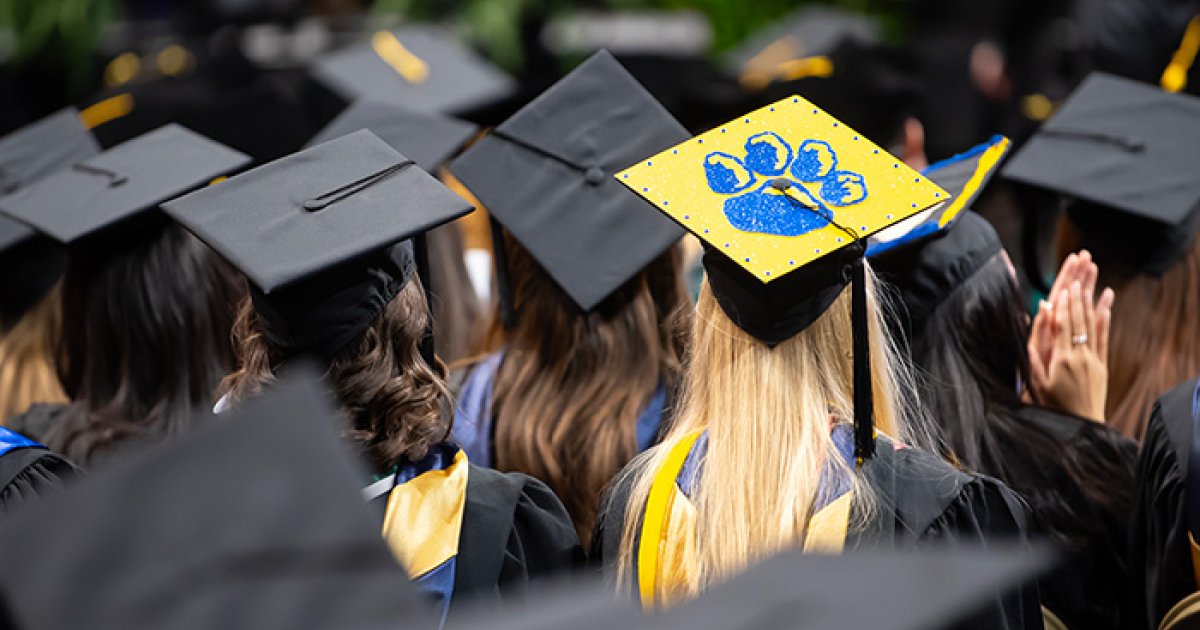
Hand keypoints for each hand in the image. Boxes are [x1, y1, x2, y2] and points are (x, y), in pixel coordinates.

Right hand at [1028, 275, 1114, 422]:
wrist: (1079, 427)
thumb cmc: (1051, 406)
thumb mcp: (1036, 381)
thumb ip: (1035, 351)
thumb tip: (1037, 326)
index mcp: (1062, 360)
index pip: (1063, 325)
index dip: (1064, 304)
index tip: (1064, 286)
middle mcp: (1080, 357)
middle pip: (1079, 320)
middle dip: (1078, 296)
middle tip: (1078, 277)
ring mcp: (1093, 361)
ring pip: (1092, 326)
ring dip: (1091, 302)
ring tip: (1091, 283)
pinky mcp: (1102, 366)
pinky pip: (1104, 339)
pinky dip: (1105, 321)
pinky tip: (1106, 307)